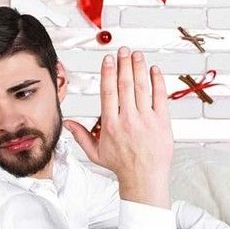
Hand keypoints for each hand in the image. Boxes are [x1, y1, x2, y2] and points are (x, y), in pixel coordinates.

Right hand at [63, 47, 172, 207]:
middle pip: (125, 84)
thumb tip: (68, 124)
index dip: (108, 73)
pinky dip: (157, 81)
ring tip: (137, 55)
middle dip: (124, 64)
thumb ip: (80, 135)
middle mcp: (128, 119)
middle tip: (123, 50)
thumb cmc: (122, 165)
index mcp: (110, 125)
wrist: (144, 177)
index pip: (108, 92)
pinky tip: (154, 70)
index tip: (109, 60)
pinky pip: (160, 96)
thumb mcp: (95, 152)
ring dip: (139, 67)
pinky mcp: (162, 121)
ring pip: (142, 87)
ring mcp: (146, 119)